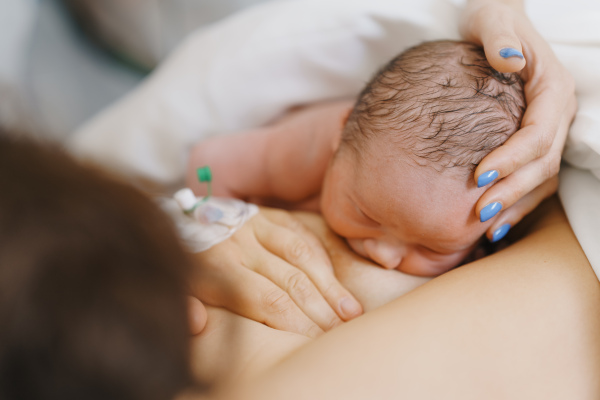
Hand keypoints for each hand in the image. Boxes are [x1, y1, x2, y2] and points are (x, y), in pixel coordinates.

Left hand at [188, 207, 362, 337]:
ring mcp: (258, 225)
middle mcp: (242, 244)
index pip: (267, 301)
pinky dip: (322, 258)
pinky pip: (302, 233)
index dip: (295, 324)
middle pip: (290, 282)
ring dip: (329, 285)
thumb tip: (197, 324)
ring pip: (302, 255)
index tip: (314, 343)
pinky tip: (335, 281)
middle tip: (341, 334)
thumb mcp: (177, 283)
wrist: (182, 215)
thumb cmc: (185, 260)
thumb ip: (186, 305)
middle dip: (320, 311)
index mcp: (218, 266)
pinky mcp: (269, 214)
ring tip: (351, 311)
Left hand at [460, 0, 576, 240]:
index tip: (477, 175)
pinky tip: (495, 225)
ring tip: (487, 229)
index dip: (512, 157)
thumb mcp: (492, 19)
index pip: (538, 132)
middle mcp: (558, 113)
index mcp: (552, 88)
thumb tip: (509, 57)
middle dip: (511, 189)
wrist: (495, 24)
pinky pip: (535, 178)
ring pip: (542, 176)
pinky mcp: (537, 141)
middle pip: (542, 161)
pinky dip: (518, 202)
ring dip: (517, 204)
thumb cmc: (490, 20)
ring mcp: (551, 129)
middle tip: (478, 213)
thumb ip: (500, 38)